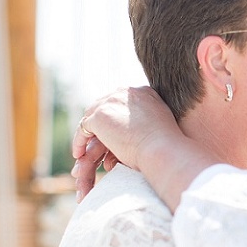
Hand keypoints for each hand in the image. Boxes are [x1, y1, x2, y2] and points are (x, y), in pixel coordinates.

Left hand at [71, 86, 178, 201]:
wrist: (162, 149)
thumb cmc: (167, 145)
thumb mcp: (162, 124)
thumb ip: (150, 119)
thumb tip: (138, 129)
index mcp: (143, 91)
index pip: (121, 102)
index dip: (115, 117)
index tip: (112, 132)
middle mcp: (125, 92)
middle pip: (104, 106)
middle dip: (99, 124)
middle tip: (94, 141)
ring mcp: (110, 102)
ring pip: (92, 117)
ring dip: (90, 134)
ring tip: (85, 150)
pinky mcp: (99, 116)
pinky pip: (83, 129)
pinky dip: (80, 142)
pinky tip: (79, 154)